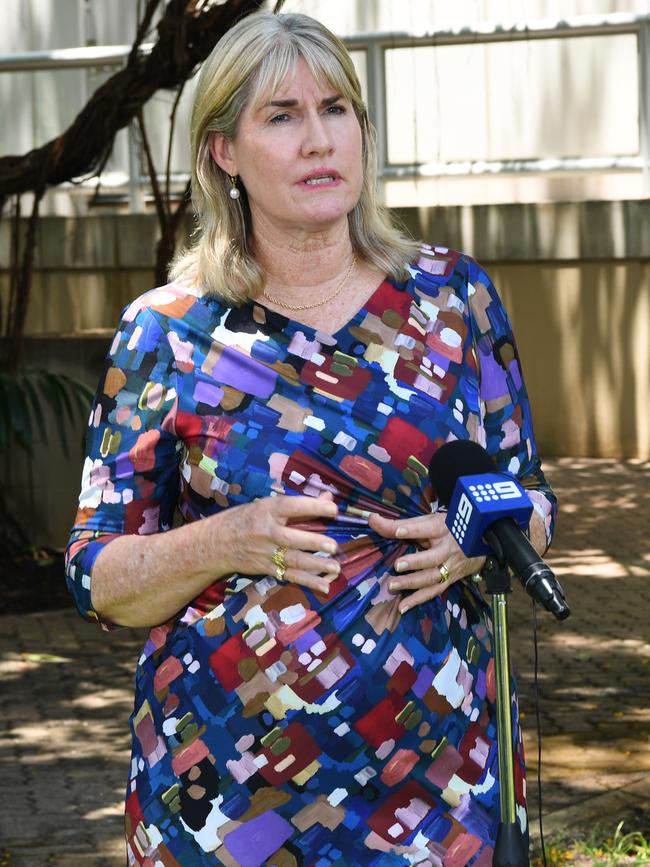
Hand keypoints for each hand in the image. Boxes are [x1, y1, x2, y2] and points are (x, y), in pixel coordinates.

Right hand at [220, 493, 339, 593]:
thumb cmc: (245, 519)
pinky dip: (308, 582)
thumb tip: (328, 496)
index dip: (313, 506)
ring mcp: (266, 553)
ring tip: (335, 568)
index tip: (334, 508)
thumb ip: (298, 505)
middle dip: (313, 542)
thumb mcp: (266, 505)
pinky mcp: (266, 568)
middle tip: (333, 546)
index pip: (292, 506)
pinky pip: (290, 575)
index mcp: (267, 510)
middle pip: (291, 538)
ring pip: (293, 559)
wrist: (215, 543)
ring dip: (316, 565)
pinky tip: (324, 586)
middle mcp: (266, 531)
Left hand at [368, 511, 484, 613]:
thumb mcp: (428, 521)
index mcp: (441, 528)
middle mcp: (446, 548)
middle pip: (432, 557)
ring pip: (432, 577)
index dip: (414, 530)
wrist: (479, 543)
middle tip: (398, 565)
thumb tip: (372, 519)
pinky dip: (418, 600)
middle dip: (416, 562)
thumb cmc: (446, 529)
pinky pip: (433, 591)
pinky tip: (402, 607)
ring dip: (412, 583)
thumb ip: (399, 522)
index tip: (398, 531)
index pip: (427, 528)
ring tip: (392, 585)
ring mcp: (449, 566)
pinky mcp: (449, 580)